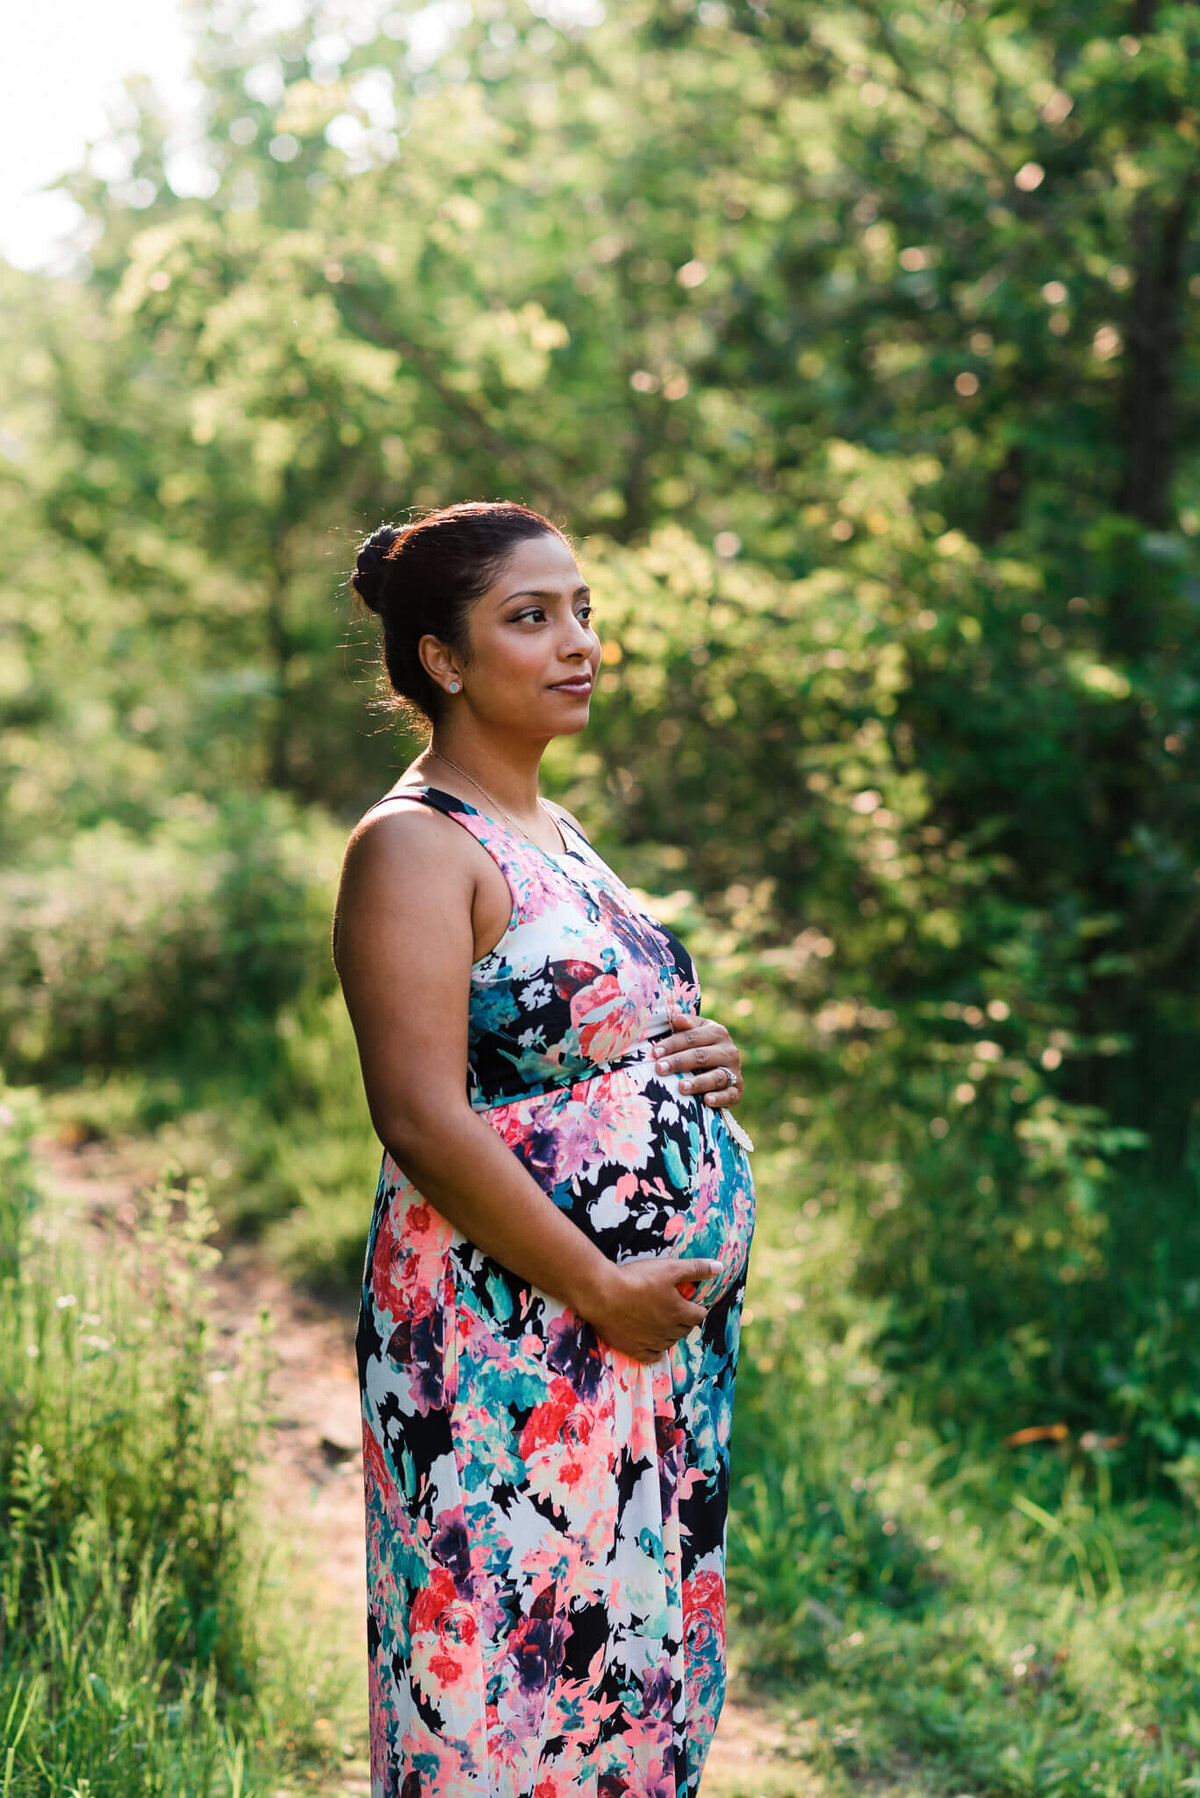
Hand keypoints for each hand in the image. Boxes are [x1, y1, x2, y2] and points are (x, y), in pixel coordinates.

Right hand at [581, 1256, 719, 1362]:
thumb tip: (720, 1267)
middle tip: (680, 1310)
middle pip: (685, 1329)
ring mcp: (651, 1342)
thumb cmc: (637, 1279)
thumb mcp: (670, 1268)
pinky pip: (652, 1356)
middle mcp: (668, 1331)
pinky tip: (654, 1345)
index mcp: (679, 1312)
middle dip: (686, 1320)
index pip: (699, 1314)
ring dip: (672, 1333)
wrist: (602, 1294)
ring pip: (670, 1342)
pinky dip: (656, 1350)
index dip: (699, 1307)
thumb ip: (695, 1269)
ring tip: (666, 1323)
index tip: (696, 1303)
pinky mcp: (633, 1349)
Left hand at [653, 1010, 743, 1108]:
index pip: (691, 1037)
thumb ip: (686, 1026)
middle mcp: (728, 1051)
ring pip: (716, 1077)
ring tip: (681, 1087)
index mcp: (717, 1032)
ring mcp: (734, 1071)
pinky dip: (719, 1098)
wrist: (723, 1068)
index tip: (654, 1053)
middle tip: (660, 1068)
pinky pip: (730, 1095)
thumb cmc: (700, 1048)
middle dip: (679, 1062)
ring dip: (698, 1082)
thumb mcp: (694, 1034)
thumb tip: (678, 1018)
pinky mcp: (737, 1090)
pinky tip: (706, 1100)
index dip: (672, 1044)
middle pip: (701, 1056)